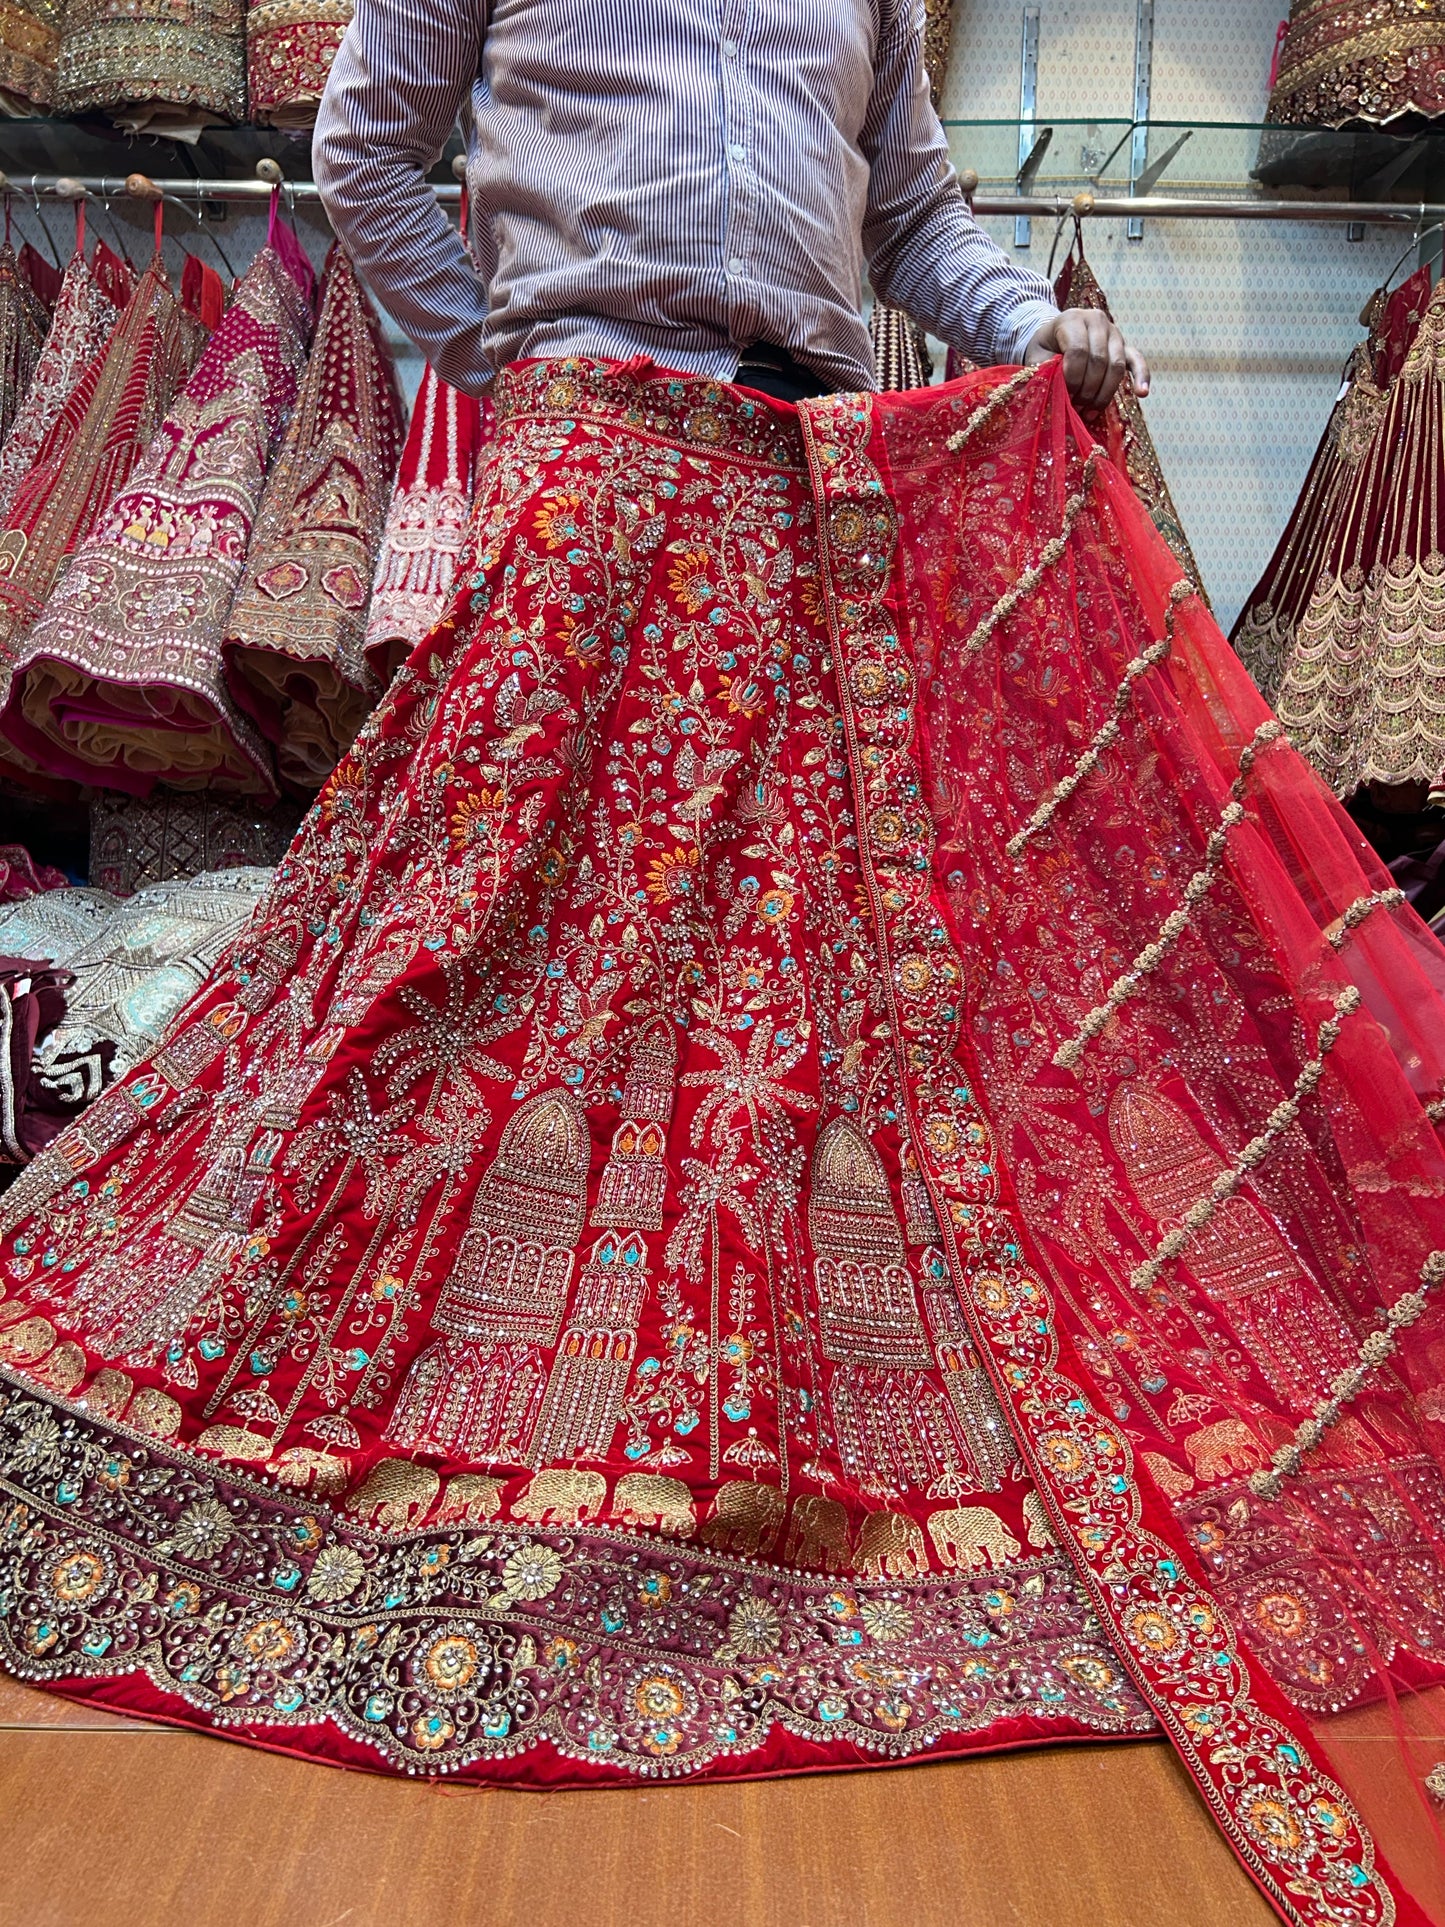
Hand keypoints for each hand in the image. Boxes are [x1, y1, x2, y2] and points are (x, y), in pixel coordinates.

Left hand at [1024, 307, 1150, 409]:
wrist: (1054, 339)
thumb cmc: (1044, 350)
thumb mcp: (1037, 357)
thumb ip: (1045, 370)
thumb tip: (1055, 391)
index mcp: (1072, 319)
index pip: (1078, 351)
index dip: (1072, 378)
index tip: (1063, 395)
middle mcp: (1096, 320)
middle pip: (1099, 361)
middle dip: (1086, 389)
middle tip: (1075, 407)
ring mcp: (1114, 332)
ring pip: (1116, 366)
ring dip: (1103, 394)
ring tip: (1089, 412)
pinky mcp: (1125, 346)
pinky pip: (1136, 360)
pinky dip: (1141, 376)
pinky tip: (1142, 393)